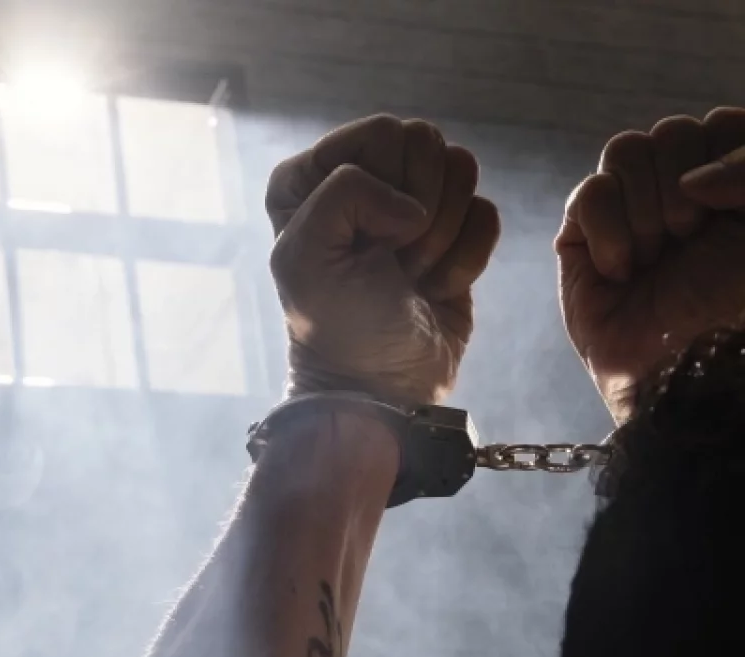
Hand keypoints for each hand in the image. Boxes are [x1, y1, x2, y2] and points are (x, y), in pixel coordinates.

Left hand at [266, 115, 500, 405]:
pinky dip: (467, 259)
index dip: (385, 188)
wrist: (383, 387)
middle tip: (391, 260)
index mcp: (308, 178)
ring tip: (409, 274)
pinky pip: (487, 213)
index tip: (366, 243)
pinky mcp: (453, 232)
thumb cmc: (337, 325)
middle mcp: (358, 179)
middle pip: (427, 143)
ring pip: (462, 170)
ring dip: (442, 236)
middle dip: (419, 211)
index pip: (382, 133)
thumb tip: (413, 205)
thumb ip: (343, 193)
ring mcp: (408, 203)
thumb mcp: (306, 256)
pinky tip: (433, 287)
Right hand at [557, 107, 744, 423]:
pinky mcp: (582, 245)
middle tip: (691, 236)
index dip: (724, 153)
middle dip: (680, 183)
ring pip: (624, 151)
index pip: (721, 126)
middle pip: (669, 132)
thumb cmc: (741, 310)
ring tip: (657, 256)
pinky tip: (623, 271)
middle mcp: (685, 197)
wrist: (696, 380)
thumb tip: (691, 182)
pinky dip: (607, 228)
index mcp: (733, 188)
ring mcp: (631, 219)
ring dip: (645, 206)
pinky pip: (586, 194)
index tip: (732, 205)